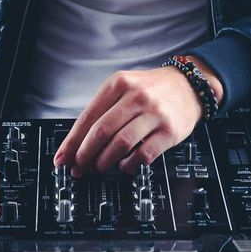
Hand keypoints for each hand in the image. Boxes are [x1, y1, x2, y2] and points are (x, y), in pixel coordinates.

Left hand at [52, 60, 221, 176]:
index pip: (88, 116)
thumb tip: (78, 143)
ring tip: (99, 167)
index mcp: (119, 83)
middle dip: (85, 155)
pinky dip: (129, 165)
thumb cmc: (151, 89)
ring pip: (121, 144)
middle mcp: (136, 96)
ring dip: (104, 162)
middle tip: (78, 168)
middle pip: (102, 132)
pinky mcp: (169, 131)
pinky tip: (124, 166)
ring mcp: (154, 113)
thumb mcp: (125, 87)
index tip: (62, 158)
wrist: (188, 86)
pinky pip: (143, 155)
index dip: (72, 142)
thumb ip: (104, 110)